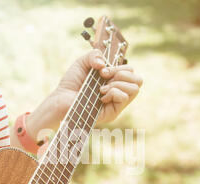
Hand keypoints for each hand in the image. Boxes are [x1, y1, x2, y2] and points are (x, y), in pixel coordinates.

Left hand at [25, 49, 142, 139]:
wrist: (61, 99)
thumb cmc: (71, 83)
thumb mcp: (82, 62)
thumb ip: (94, 55)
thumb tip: (104, 64)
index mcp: (114, 80)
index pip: (131, 72)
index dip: (120, 67)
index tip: (102, 69)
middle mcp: (118, 92)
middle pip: (138, 79)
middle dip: (122, 73)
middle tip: (105, 76)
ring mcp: (116, 103)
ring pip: (135, 88)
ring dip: (118, 83)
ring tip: (102, 87)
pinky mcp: (113, 112)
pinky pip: (124, 97)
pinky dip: (113, 92)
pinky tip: (101, 95)